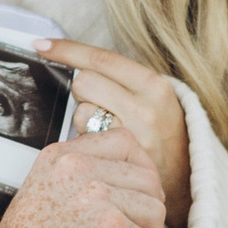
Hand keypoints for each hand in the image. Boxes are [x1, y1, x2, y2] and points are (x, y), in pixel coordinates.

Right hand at [0, 127, 166, 227]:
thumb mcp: (43, 192)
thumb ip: (77, 177)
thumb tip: (126, 178)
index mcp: (62, 156)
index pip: (123, 141)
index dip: (141, 169)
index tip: (137, 197)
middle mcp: (80, 168)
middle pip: (147, 178)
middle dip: (148, 212)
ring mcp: (98, 196)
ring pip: (155, 211)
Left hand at [37, 37, 189, 227]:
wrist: (185, 182)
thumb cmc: (162, 135)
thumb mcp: (154, 99)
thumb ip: (122, 82)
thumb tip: (75, 63)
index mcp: (154, 85)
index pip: (102, 58)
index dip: (67, 49)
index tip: (41, 45)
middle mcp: (145, 106)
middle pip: (84, 81)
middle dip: (84, 92)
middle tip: (102, 108)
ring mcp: (132, 135)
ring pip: (80, 111)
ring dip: (85, 119)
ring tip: (108, 132)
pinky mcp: (119, 160)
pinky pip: (84, 140)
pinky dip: (87, 142)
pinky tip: (105, 150)